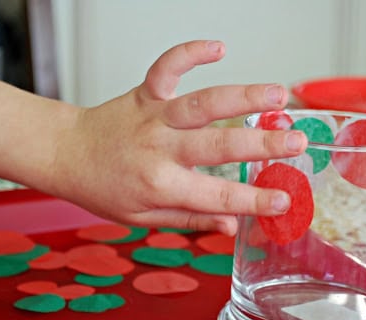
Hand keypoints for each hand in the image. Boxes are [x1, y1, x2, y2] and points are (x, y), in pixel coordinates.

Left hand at [51, 40, 306, 234]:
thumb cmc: (105, 189)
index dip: (254, 201)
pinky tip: (219, 46)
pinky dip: (191, 52)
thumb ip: (191, 219)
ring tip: (279, 95)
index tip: (285, 201)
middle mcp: (160, 149)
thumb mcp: (145, 217)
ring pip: (203, 103)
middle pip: (218, 146)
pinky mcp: (146, 93)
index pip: (217, 196)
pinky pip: (168, 67)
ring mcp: (154, 117)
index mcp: (161, 185)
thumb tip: (232, 227)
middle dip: (262, 145)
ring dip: (243, 97)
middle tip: (298, 141)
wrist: (68, 155)